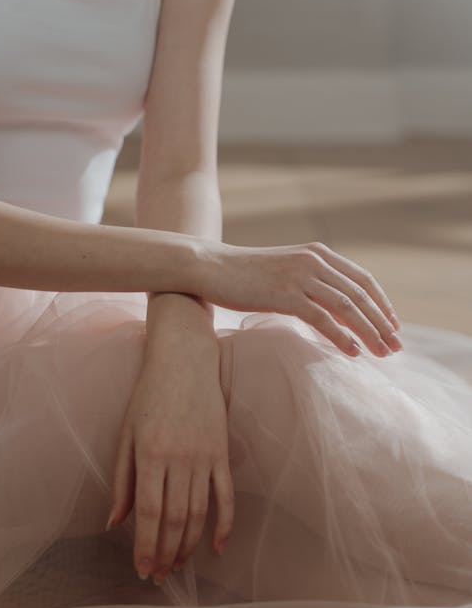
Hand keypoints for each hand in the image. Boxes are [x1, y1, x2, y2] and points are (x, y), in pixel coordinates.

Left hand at [106, 337, 233, 584]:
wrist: (185, 361)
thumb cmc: (149, 395)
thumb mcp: (126, 434)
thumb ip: (121, 480)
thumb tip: (114, 522)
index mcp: (151, 455)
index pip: (148, 513)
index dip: (145, 546)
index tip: (142, 570)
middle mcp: (179, 460)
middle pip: (176, 519)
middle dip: (166, 553)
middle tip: (159, 575)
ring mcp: (204, 457)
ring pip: (200, 513)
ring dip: (190, 545)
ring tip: (179, 566)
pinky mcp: (222, 453)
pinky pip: (227, 495)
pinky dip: (225, 524)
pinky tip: (218, 547)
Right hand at [200, 241, 401, 357]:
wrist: (211, 267)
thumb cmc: (245, 273)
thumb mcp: (285, 269)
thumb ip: (310, 280)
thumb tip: (331, 305)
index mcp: (318, 253)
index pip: (363, 279)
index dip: (382, 304)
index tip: (393, 325)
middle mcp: (314, 261)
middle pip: (361, 295)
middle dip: (382, 323)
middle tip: (396, 346)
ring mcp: (300, 277)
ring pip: (347, 307)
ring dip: (369, 333)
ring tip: (382, 354)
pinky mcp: (285, 295)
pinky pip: (322, 318)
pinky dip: (341, 336)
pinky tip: (353, 352)